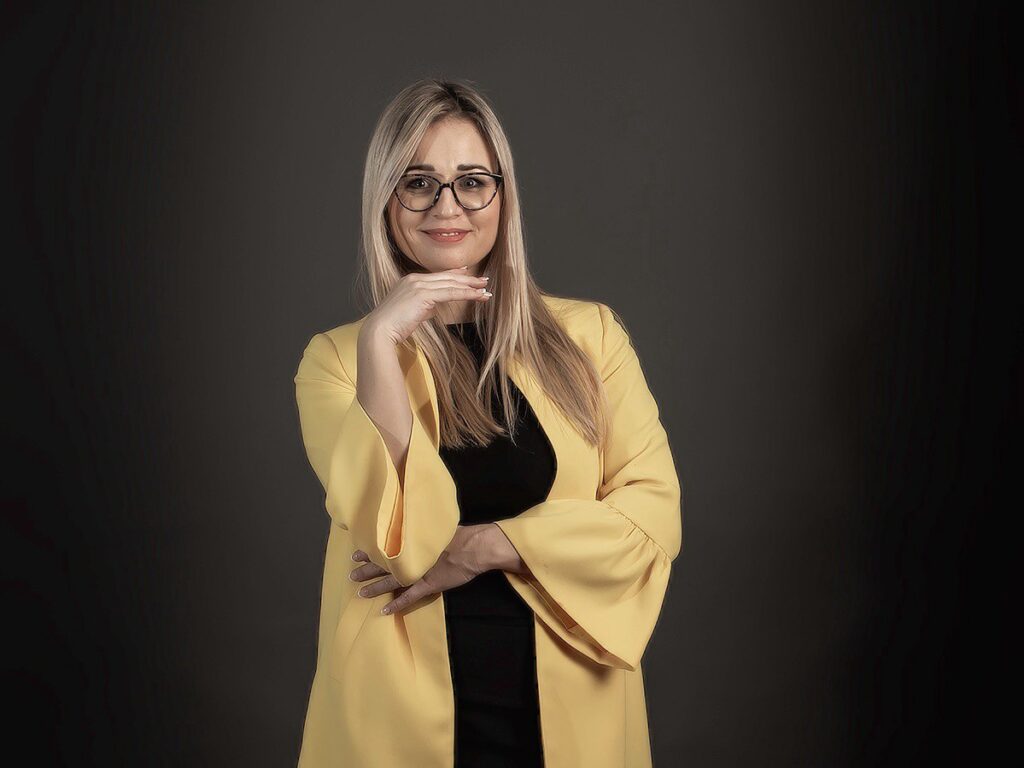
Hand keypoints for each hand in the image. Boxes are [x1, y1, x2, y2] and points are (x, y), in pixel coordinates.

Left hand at [349, 524, 494, 614]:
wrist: (473, 548)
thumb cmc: (458, 535)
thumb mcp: (435, 528)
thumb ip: (421, 532)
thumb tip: (411, 528)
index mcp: (412, 544)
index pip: (385, 548)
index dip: (370, 552)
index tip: (357, 553)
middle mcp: (411, 558)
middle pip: (383, 566)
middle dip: (366, 571)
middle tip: (351, 574)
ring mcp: (418, 574)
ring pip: (390, 582)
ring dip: (375, 588)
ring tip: (360, 593)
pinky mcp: (428, 586)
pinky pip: (408, 597)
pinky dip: (396, 604)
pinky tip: (384, 610)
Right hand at [361, 266, 491, 346]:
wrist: (379, 331)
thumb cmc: (392, 326)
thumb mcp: (410, 313)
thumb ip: (423, 307)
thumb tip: (433, 308)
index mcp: (409, 281)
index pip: (437, 275)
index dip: (454, 273)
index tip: (467, 272)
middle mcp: (414, 279)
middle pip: (447, 277)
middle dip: (467, 279)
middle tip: (484, 280)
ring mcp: (418, 285)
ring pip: (451, 284)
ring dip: (471, 287)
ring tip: (485, 290)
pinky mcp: (423, 295)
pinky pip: (450, 293)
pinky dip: (466, 294)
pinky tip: (478, 296)